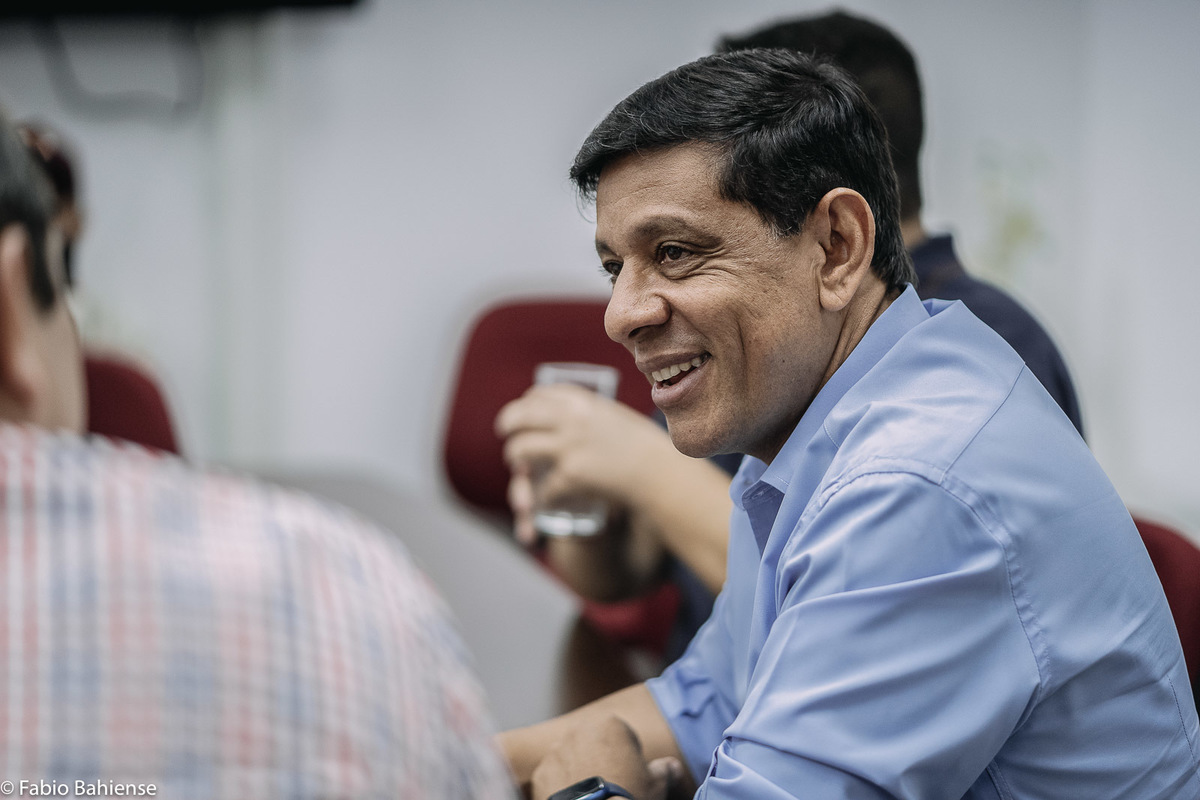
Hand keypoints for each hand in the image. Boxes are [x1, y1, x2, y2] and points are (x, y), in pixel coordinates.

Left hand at [496, 385, 672, 542]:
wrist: (658, 470)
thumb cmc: (641, 444)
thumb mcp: (612, 416)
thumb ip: (587, 414)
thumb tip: (562, 415)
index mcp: (581, 401)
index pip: (538, 395)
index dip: (525, 403)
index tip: (523, 409)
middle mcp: (570, 419)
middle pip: (518, 417)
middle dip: (507, 425)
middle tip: (505, 432)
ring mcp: (567, 447)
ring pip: (519, 450)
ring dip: (515, 458)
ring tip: (518, 463)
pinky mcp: (569, 475)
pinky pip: (543, 486)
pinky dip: (543, 495)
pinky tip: (547, 497)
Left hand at [530, 716, 682, 799]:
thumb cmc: (630, 797)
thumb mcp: (657, 784)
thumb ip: (665, 769)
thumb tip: (671, 767)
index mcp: (611, 724)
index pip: (622, 735)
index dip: (628, 756)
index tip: (631, 775)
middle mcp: (580, 730)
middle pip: (593, 743)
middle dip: (599, 759)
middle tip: (610, 785)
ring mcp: (557, 750)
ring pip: (570, 758)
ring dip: (578, 770)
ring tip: (591, 796)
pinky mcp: (541, 772)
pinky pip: (552, 776)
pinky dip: (560, 786)